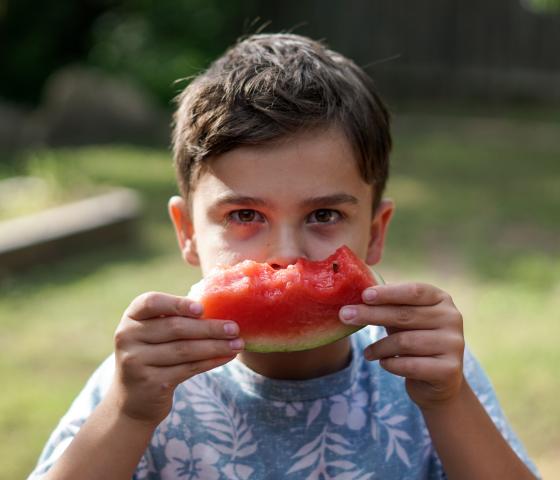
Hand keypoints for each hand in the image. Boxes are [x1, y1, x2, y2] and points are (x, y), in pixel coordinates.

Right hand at [110, 291, 243, 425]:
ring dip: (216, 346)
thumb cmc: (153, 354)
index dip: (178, 304)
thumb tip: (221, 308)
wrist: (133, 399)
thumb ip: (176, 317)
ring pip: (185, 350)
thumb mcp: (154, 332)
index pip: (151, 302)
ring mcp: (136, 361)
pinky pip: (188, 369)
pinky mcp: (150, 383)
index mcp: (132, 317)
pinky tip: (227, 357)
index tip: (202, 308)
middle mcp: (128, 337)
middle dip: (209, 328)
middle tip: (234, 327)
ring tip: (238, 344)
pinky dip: (211, 361)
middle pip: (175, 328)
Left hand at [339, 282, 464, 409]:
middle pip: (405, 315)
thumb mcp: (403, 320)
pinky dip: (390, 364)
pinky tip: (383, 363)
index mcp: (441, 300)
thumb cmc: (415, 341)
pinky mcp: (450, 369)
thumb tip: (355, 296)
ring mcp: (454, 344)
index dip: (388, 293)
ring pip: (404, 342)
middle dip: (370, 315)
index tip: (364, 295)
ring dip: (379, 347)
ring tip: (367, 353)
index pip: (414, 291)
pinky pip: (410, 365)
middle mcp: (452, 318)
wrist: (439, 381)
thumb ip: (388, 307)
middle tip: (344, 315)